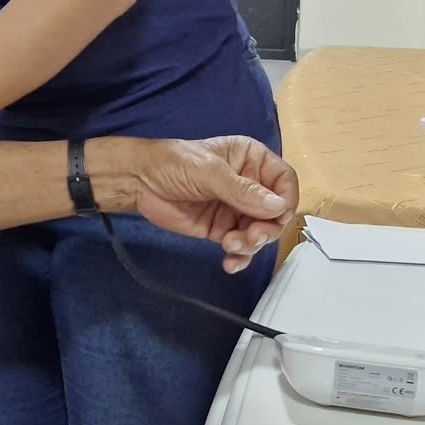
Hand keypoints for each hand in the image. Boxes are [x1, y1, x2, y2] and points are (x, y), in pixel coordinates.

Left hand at [89, 136, 296, 272]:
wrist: (138, 181)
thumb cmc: (172, 163)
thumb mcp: (208, 171)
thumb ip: (242, 190)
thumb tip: (277, 207)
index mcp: (252, 160)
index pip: (284, 180)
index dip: (286, 200)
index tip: (277, 217)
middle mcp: (250, 185)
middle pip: (276, 212)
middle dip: (267, 229)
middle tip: (250, 237)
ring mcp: (237, 209)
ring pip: (261, 233)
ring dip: (251, 244)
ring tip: (229, 245)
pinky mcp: (222, 229)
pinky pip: (241, 247)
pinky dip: (240, 258)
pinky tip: (230, 264)